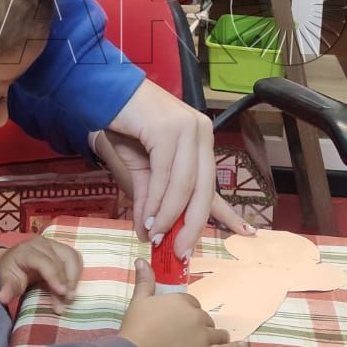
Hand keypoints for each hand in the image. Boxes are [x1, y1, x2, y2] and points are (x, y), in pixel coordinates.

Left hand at [0, 237, 81, 306]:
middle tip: (66, 302)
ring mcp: (54, 244)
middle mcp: (42, 243)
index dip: (54, 276)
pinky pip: (75, 258)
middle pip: (59, 262)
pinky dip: (77, 273)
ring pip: (71, 257)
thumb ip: (7, 288)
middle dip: (65, 283)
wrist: (15, 261)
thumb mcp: (6, 280)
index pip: (44, 262)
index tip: (62, 293)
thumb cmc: (11, 272)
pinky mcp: (62, 249)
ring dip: (74, 278)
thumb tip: (3, 298)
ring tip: (70, 297)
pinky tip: (73, 287)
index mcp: (26, 250)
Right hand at [90, 89, 255, 257]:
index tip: (246, 233)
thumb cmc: (120, 127)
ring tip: (155, 236)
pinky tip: (148, 217)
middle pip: (204, 188)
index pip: (213, 184)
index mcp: (199, 142)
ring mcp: (187, 129)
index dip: (228, 212)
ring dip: (169, 216)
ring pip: (185, 185)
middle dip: (192, 225)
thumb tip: (149, 234)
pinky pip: (165, 175)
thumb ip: (150, 199)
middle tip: (179, 252)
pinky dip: (156, 201)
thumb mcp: (139, 170)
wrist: (100, 94)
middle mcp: (200, 133)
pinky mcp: (168, 129)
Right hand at [117, 259, 244, 346]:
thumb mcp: (138, 301)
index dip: (186, 312)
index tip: (179, 321)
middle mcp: (197, 316)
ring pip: (218, 334)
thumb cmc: (136, 330)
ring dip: (216, 336)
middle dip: (200, 325)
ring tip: (215, 341)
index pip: (191, 303)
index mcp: (182, 301)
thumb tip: (142, 260)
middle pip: (205, 318)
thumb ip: (144, 281)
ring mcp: (205, 337)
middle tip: (188, 336)